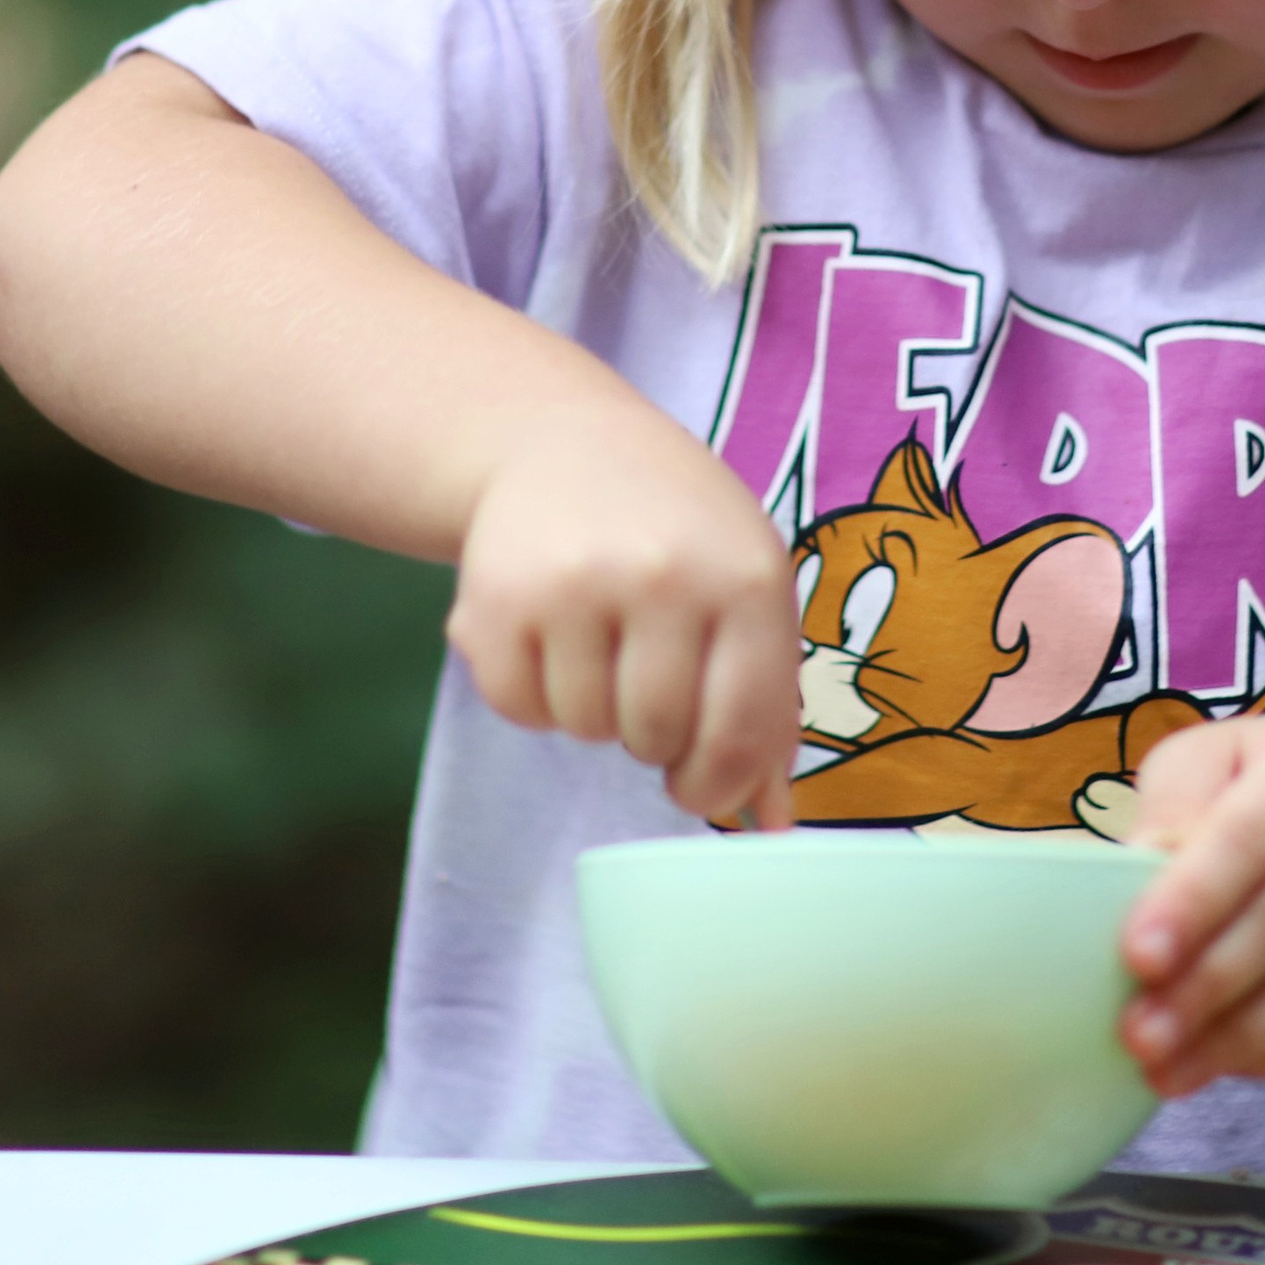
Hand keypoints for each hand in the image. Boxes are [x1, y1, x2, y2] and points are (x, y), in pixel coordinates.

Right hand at [448, 402, 799, 827]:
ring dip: (591, 709)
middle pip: (656, 737)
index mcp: (745, 577)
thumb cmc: (675, 527)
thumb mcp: (744, 585)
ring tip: (599, 641)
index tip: (702, 784)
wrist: (557, 438)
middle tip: (645, 684)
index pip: (742, 731)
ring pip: (584, 729)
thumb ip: (764, 702)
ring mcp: (573, 584)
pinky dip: (532, 694)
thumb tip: (771, 826)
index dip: (722, 783)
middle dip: (651, 736)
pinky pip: (517, 708)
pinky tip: (550, 634)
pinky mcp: (494, 598)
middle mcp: (662, 576)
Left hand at [1116, 717, 1264, 1095]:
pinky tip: (1231, 1066)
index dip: (1192, 901)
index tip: (1137, 958)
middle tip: (1138, 1034)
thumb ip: (1174, 802)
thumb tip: (1140, 861)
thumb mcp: (1215, 762)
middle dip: (1205, 986)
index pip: (1249, 836)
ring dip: (1239, 1037)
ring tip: (1168, 1067)